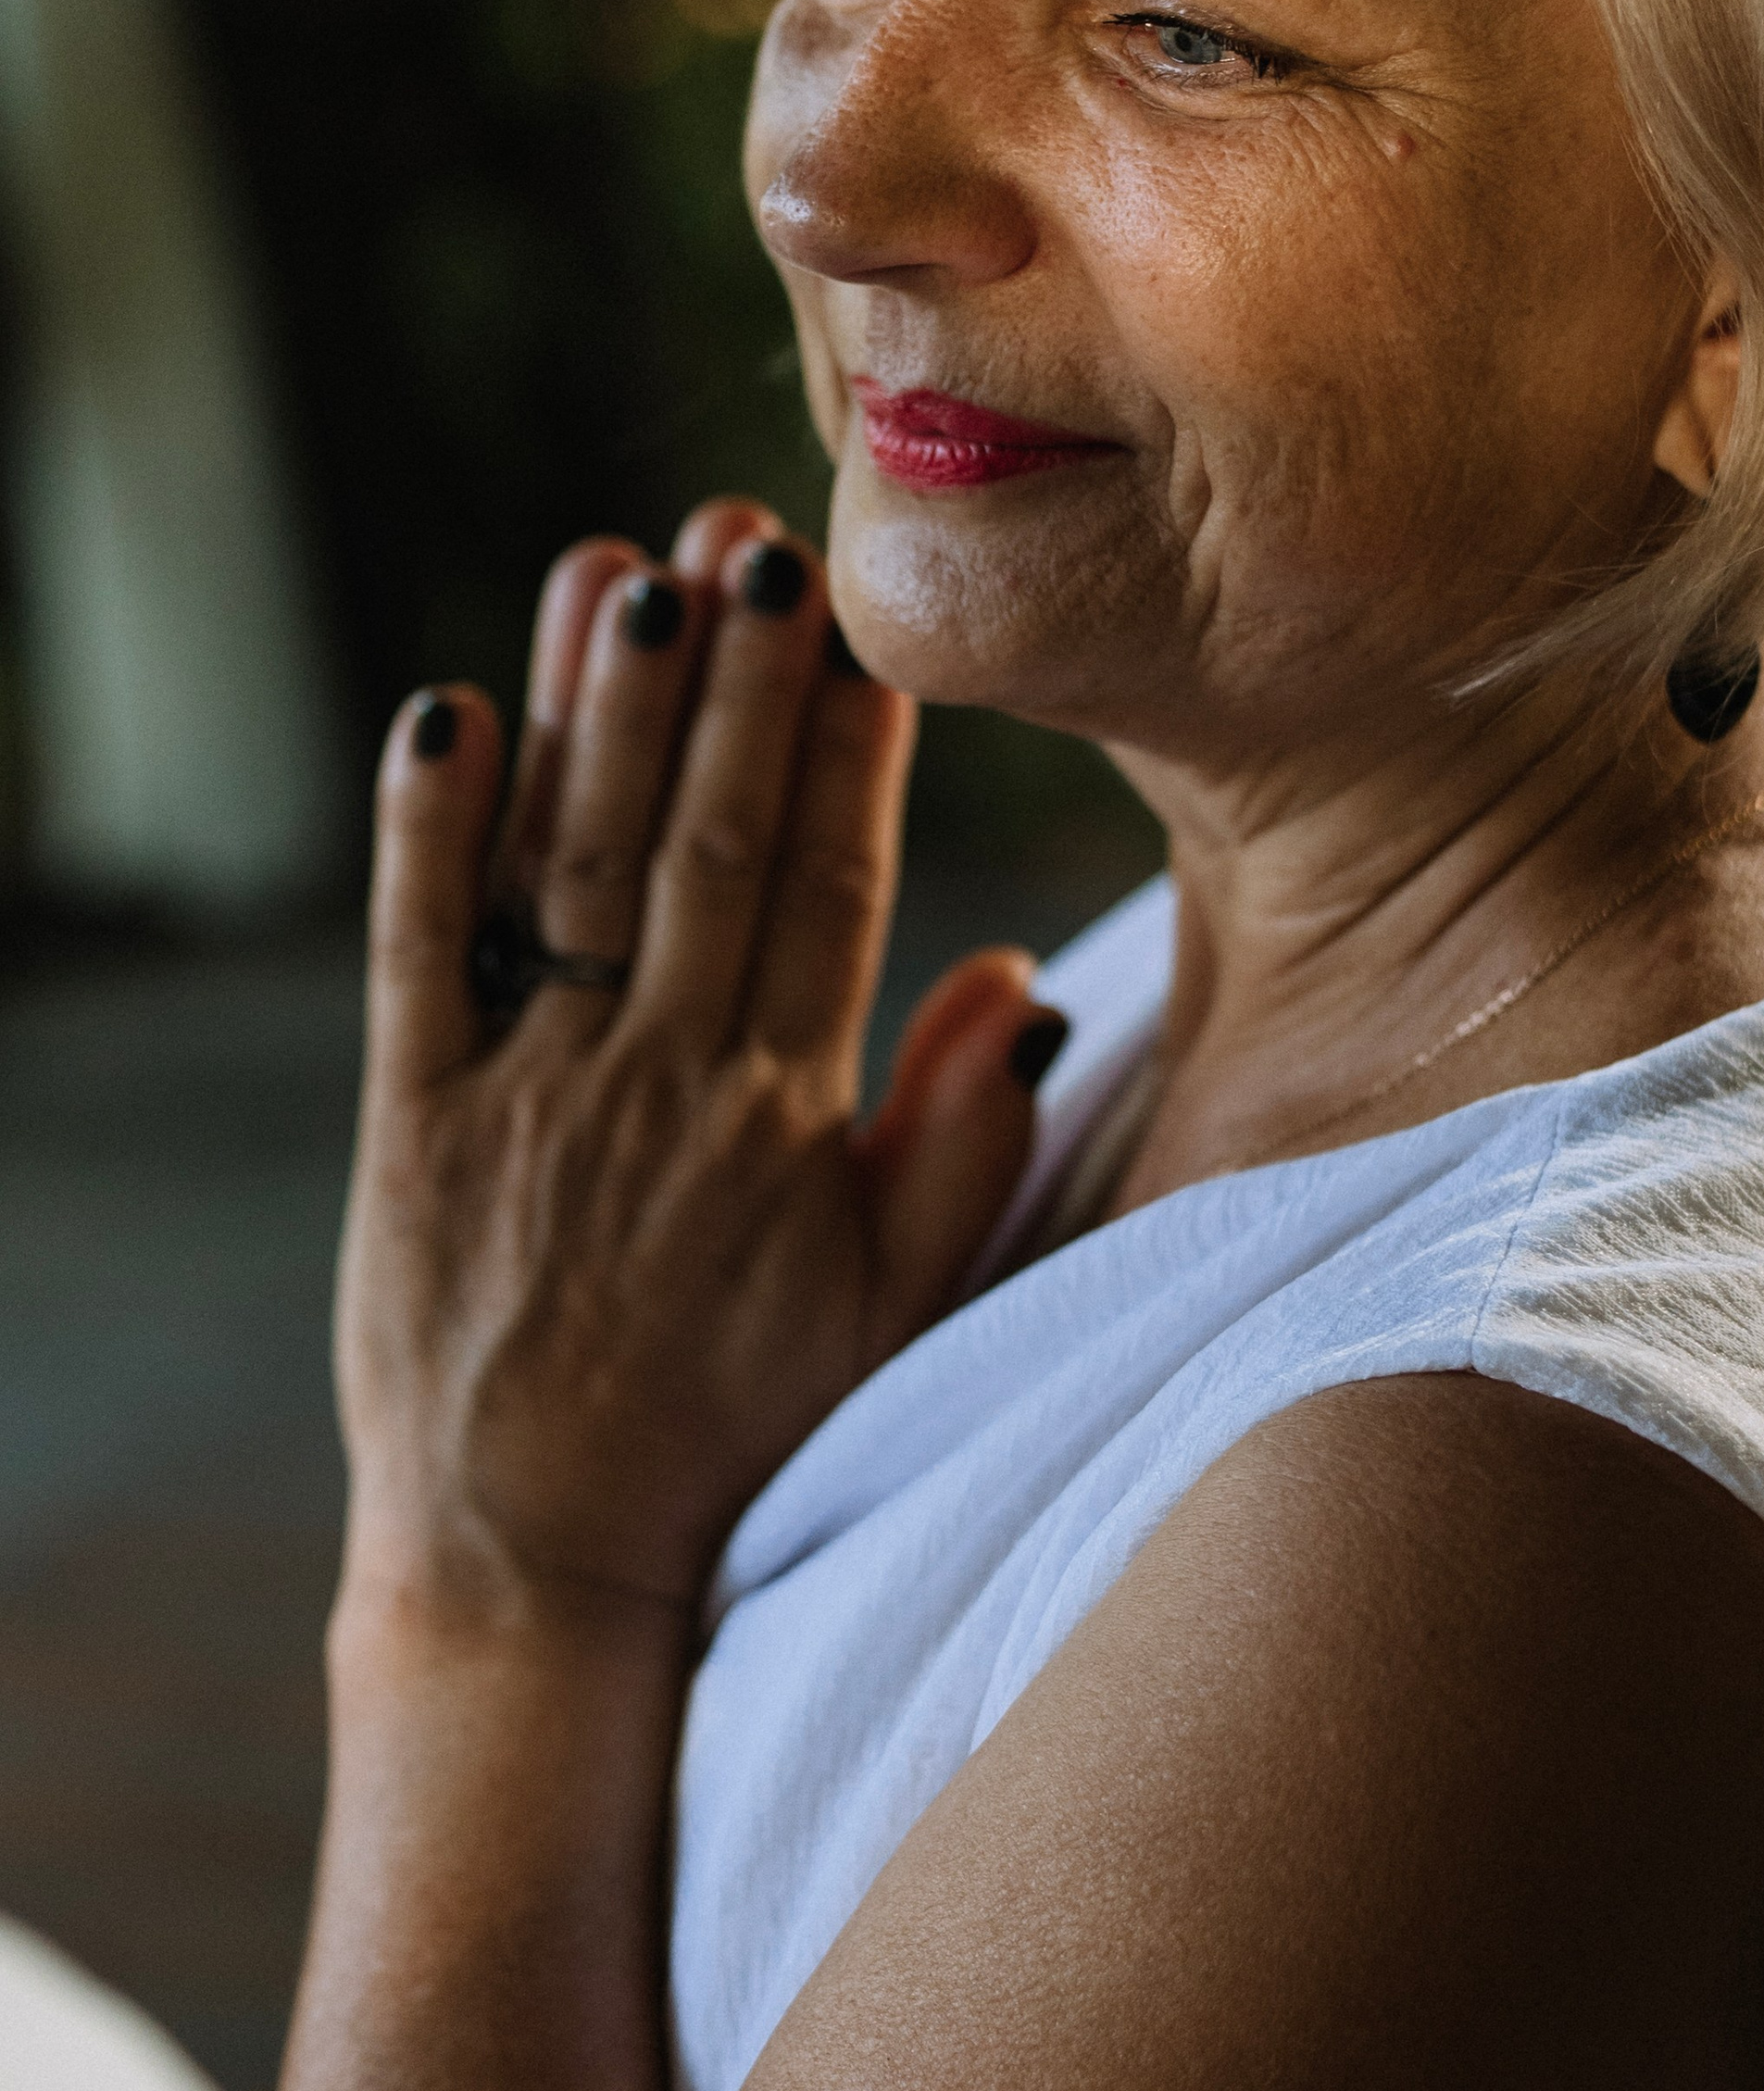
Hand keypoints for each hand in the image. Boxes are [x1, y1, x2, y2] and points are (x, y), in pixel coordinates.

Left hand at [335, 499, 1056, 1623]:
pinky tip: (446, 712)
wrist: (541, 1556)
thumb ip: (960, 1142)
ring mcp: (529, 1100)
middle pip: (703, 844)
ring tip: (623, 566)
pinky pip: (418, 960)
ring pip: (570, 872)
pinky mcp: (411, 1128)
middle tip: (750, 534)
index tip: (864, 621)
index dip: (847, 744)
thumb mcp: (891, 1302)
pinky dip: (427, 837)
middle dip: (729, 681)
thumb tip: (1025, 986)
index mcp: (784, 1115)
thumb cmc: (737, 1417)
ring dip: (598, 713)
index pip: (830, 886)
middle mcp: (659, 1087)